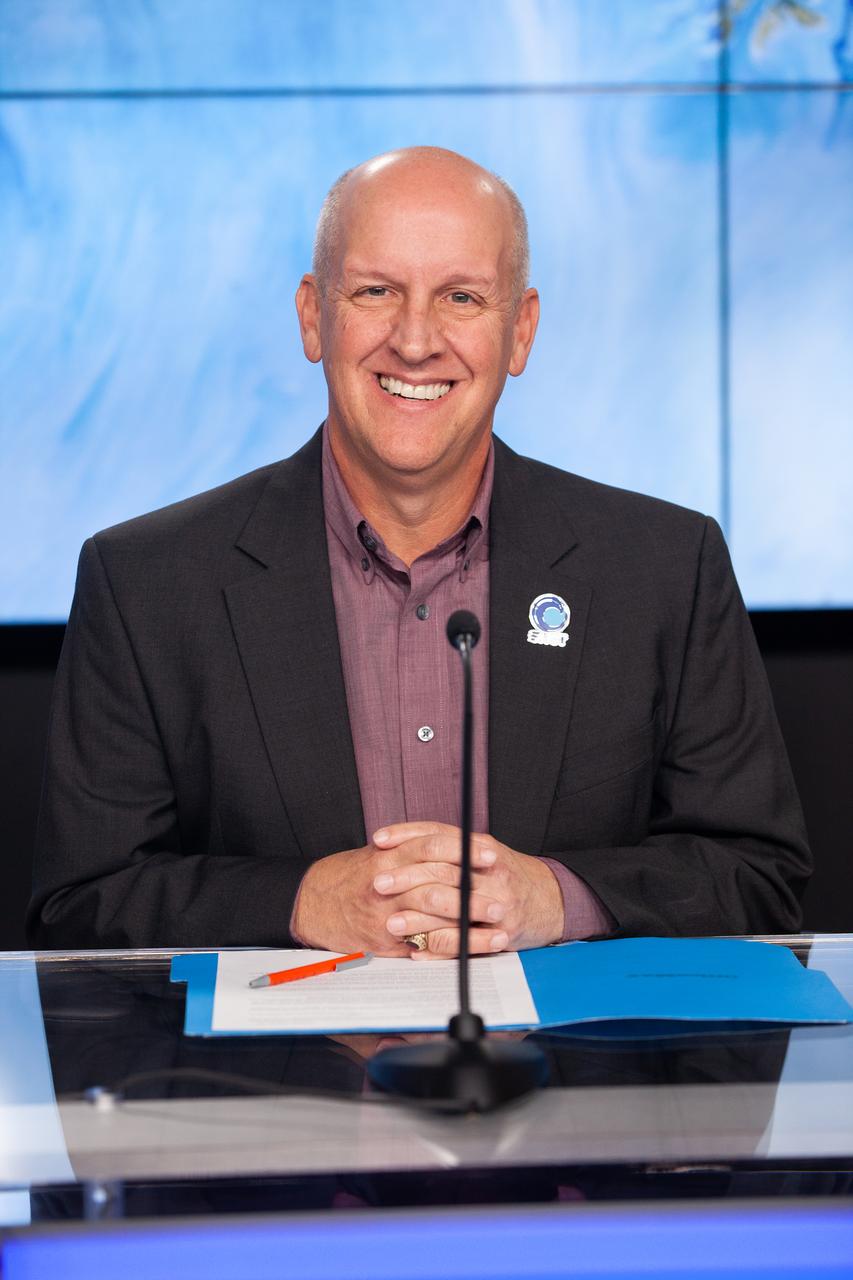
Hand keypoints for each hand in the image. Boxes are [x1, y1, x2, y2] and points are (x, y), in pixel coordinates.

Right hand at [290, 829, 498, 955]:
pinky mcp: (384, 942)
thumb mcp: (378, 854)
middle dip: (475, 891)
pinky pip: (424, 945)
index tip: (491, 853)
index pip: (433, 846)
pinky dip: (452, 947)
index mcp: (388, 856)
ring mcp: (385, 913)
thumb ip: (411, 848)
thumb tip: (456, 844)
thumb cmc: (350, 876)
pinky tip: (472, 948)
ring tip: (499, 924)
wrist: (311, 902)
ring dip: (471, 923)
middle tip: (502, 897)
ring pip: (435, 917)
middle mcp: (387, 883)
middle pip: (439, 883)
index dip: (465, 849)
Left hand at [371, 822, 564, 957]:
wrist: (550, 899)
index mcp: (480, 847)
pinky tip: (416, 951)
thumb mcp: (482, 850)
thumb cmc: (505, 875)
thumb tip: (402, 843)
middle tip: (378, 883)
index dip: (407, 835)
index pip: (439, 835)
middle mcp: (490, 872)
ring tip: (392, 923)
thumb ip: (449, 846)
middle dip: (406, 877)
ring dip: (418, 919)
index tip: (379, 840)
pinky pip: (464, 943)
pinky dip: (438, 948)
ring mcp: (497, 903)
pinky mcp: (501, 932)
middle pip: (442, 871)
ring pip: (451, 909)